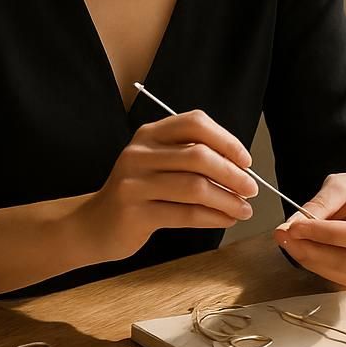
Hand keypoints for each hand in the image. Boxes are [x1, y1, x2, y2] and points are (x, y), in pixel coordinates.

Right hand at [79, 110, 259, 261]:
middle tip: (251, 189)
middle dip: (233, 173)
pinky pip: (185, 214)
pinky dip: (213, 217)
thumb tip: (240, 167)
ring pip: (195, 187)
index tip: (245, 160)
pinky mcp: (135, 213)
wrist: (94, 224)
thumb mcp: (156, 164)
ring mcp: (134, 183)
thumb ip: (189, 158)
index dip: (226, 140)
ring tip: (244, 209)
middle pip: (198, 155)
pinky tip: (226, 220)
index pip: (194, 123)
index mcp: (149, 134)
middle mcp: (139, 153)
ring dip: (227, 199)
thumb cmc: (136, 193)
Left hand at [273, 173, 345, 287]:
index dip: (330, 235)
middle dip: (319, 253)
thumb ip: (322, 202)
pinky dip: (317, 267)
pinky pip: (342, 280)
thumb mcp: (344, 185)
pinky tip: (301, 251)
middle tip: (287, 238)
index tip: (296, 227)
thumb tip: (294, 225)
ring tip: (289, 242)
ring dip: (314, 262)